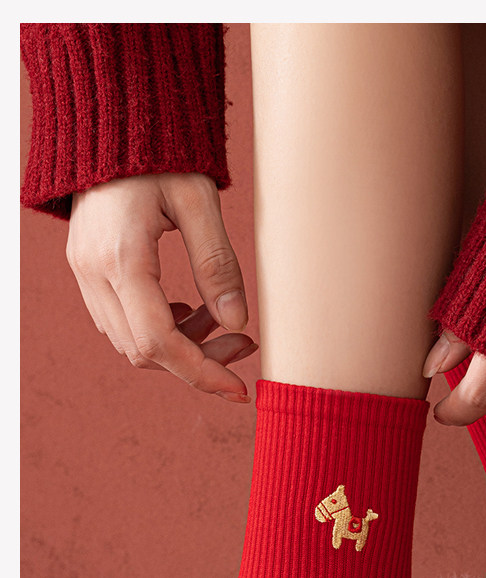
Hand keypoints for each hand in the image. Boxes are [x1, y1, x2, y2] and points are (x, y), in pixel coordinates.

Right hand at [66, 173, 255, 402]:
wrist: (113, 123)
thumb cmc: (161, 154)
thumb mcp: (199, 202)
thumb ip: (218, 263)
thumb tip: (238, 322)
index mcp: (122, 257)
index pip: (159, 343)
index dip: (201, 373)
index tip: (239, 388)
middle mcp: (92, 272)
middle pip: (144, 352)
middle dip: (198, 360)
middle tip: (245, 342)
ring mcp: (83, 272)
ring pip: (130, 342)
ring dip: (181, 345)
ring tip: (223, 321)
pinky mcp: (87, 269)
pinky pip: (120, 322)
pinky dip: (159, 329)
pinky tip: (190, 308)